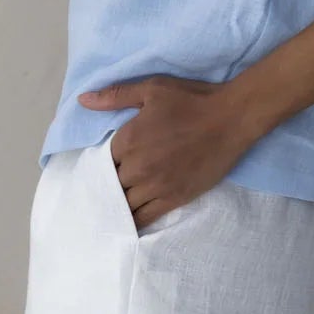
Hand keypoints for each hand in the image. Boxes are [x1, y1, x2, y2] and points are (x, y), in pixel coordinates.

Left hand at [77, 73, 260, 230]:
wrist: (231, 119)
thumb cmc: (191, 100)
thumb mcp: (151, 89)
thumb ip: (115, 96)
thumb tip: (82, 100)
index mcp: (128, 140)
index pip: (101, 161)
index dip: (102, 164)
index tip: (105, 165)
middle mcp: (137, 167)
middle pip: (111, 185)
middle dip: (110, 184)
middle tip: (110, 185)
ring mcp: (155, 186)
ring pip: (125, 204)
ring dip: (119, 204)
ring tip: (115, 207)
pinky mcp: (174, 199)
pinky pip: (145, 217)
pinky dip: (134, 221)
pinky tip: (127, 224)